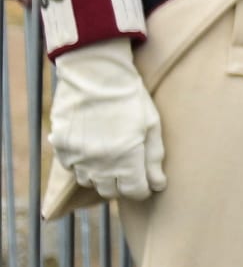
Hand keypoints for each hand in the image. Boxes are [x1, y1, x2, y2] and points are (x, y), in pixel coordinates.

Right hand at [48, 39, 164, 198]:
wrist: (95, 75)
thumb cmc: (130, 98)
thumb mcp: (151, 125)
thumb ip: (154, 158)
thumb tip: (158, 185)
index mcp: (126, 158)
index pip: (134, 191)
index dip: (142, 189)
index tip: (146, 182)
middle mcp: (99, 163)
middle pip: (109, 191)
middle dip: (121, 185)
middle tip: (129, 170)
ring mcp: (77, 156)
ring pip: (88, 181)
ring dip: (100, 175)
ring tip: (110, 158)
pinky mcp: (61, 147)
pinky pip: (71, 167)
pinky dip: (81, 163)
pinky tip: (91, 148)